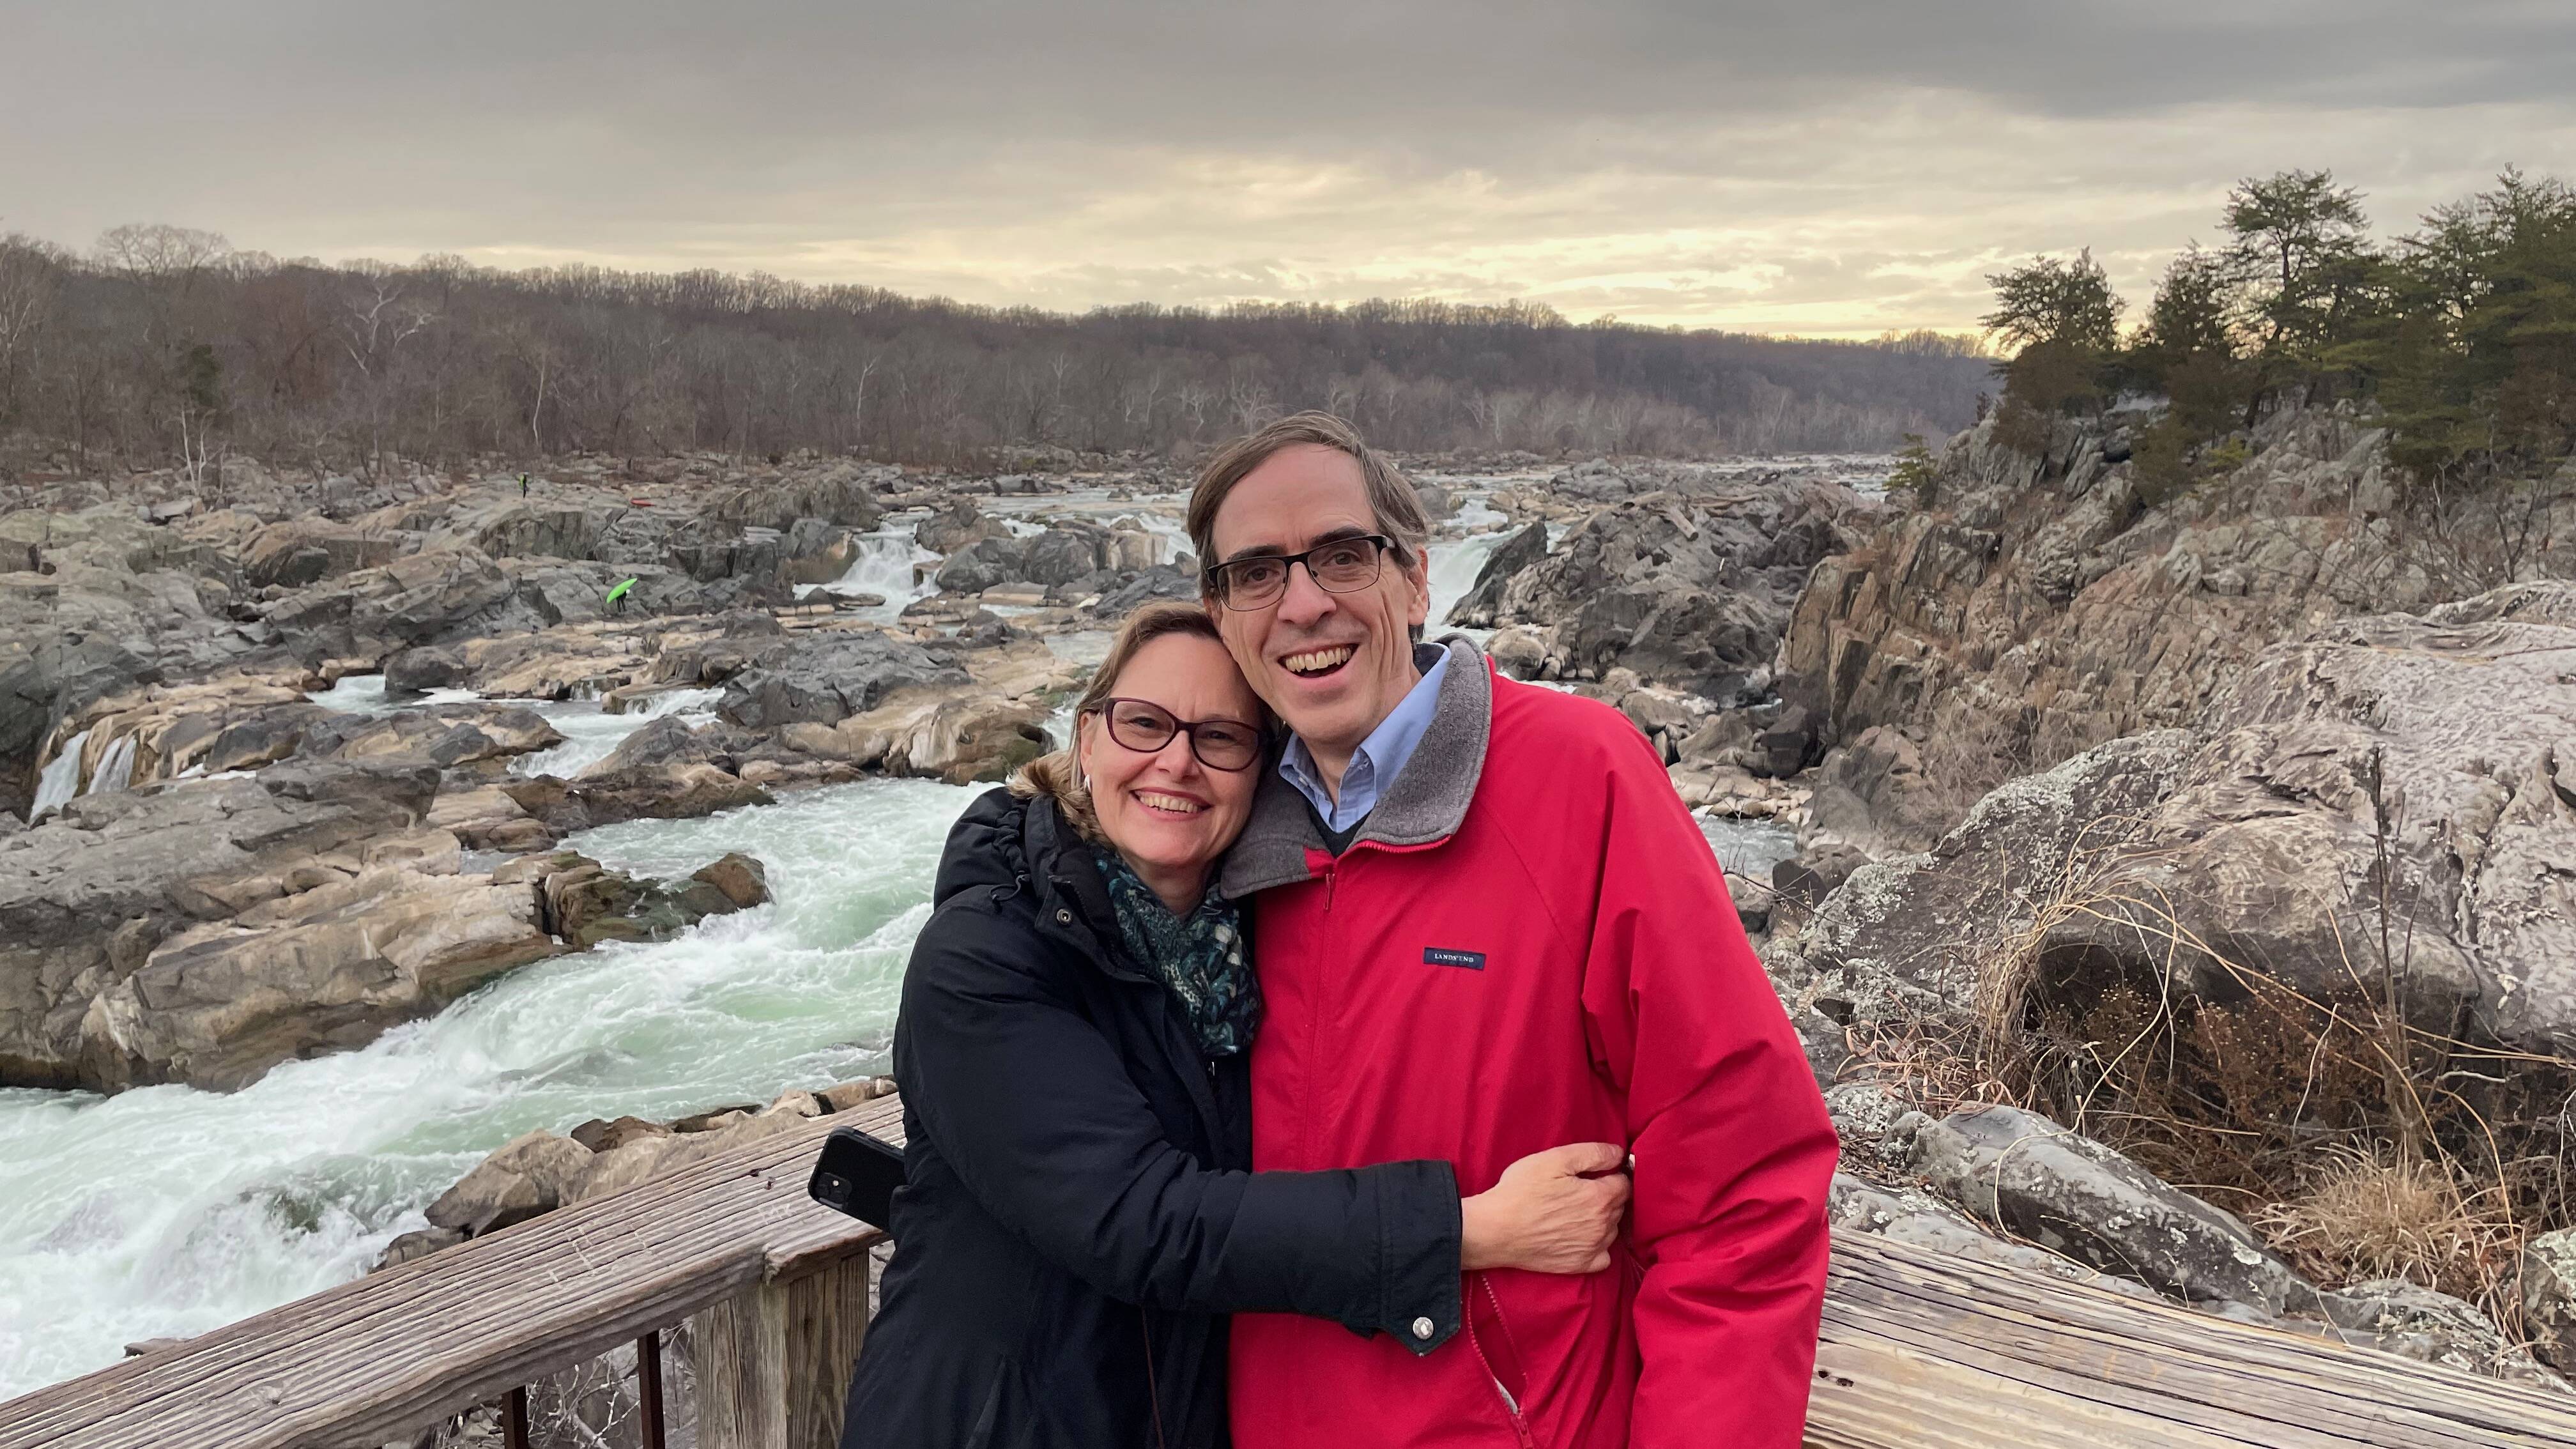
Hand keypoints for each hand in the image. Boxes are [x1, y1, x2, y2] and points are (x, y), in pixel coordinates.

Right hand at [1459, 1142, 1629, 1273]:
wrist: (1496, 1230)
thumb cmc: (1522, 1190)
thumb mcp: (1555, 1159)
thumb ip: (1594, 1154)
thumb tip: (1619, 1154)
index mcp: (1600, 1197)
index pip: (1624, 1183)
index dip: (1612, 1174)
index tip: (1597, 1172)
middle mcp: (1603, 1225)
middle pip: (1620, 1206)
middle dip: (1608, 1195)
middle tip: (1582, 1189)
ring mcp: (1593, 1248)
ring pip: (1613, 1229)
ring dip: (1604, 1219)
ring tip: (1578, 1211)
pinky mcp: (1581, 1265)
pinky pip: (1604, 1256)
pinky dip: (1599, 1246)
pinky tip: (1582, 1236)